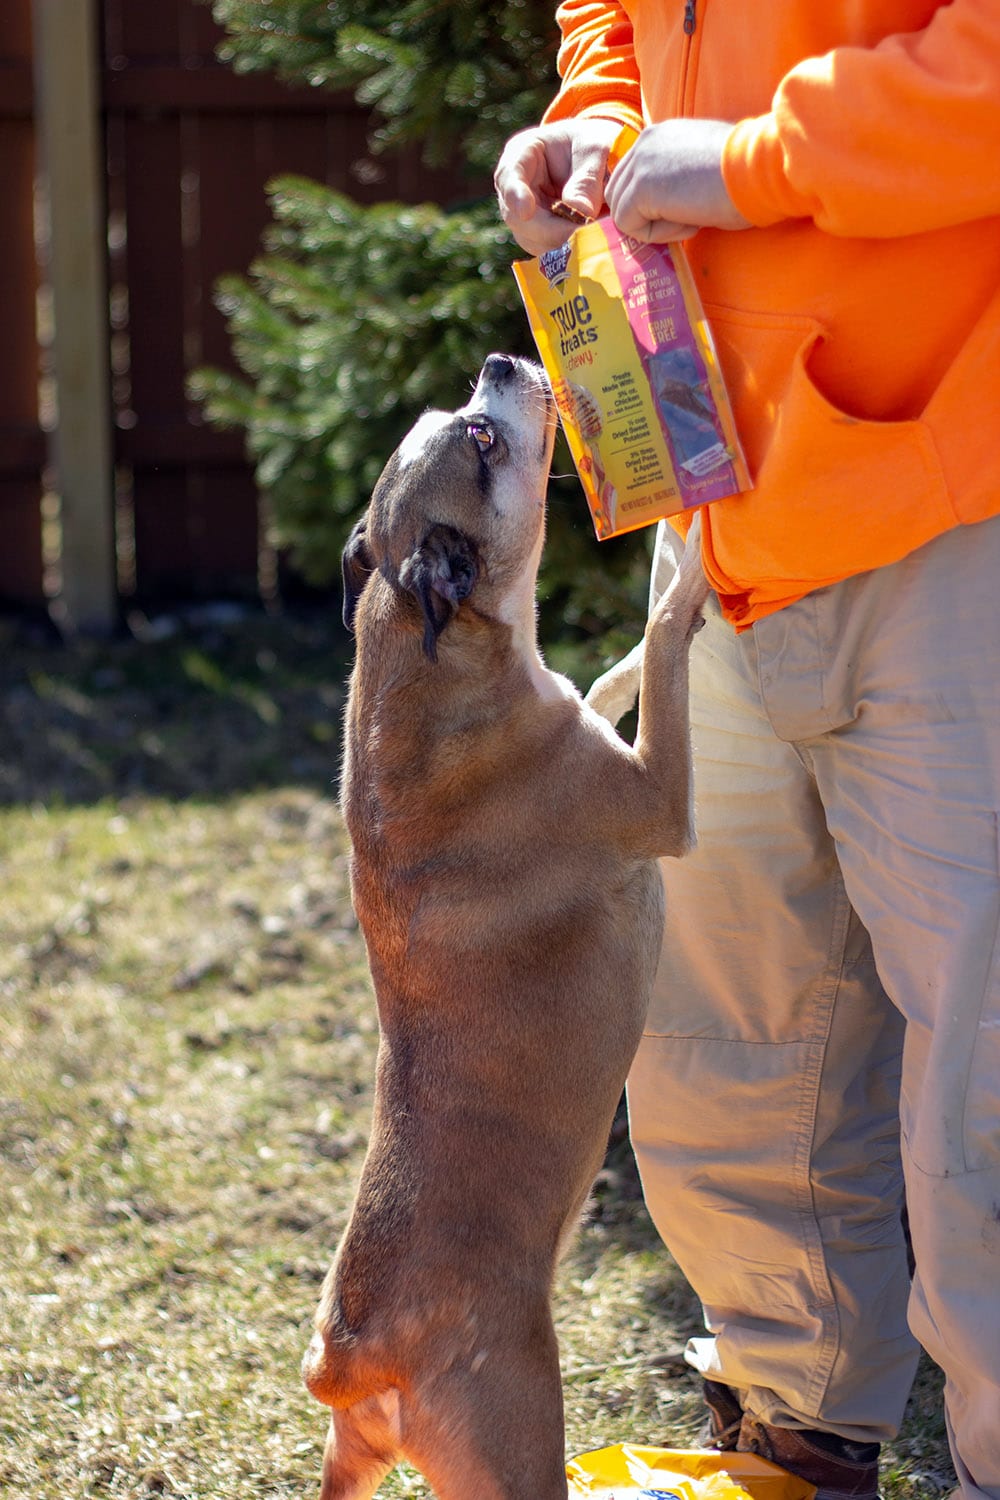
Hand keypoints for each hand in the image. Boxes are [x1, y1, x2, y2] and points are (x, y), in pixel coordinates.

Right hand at [494, 118, 622, 254]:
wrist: (600, 158)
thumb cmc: (593, 144)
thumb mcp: (595, 150)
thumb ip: (587, 178)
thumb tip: (580, 212)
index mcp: (522, 154)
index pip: (509, 176)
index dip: (515, 195)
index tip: (525, 211)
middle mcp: (515, 187)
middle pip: (518, 217)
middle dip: (548, 228)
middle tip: (580, 232)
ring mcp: (524, 215)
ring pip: (531, 239)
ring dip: (559, 242)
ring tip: (590, 234)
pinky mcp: (539, 234)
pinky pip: (546, 249)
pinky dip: (565, 250)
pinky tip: (587, 242)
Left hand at [605, 119, 751, 241]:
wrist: (759, 170)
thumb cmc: (744, 173)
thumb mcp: (699, 167)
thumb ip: (673, 176)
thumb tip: (661, 204)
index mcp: (659, 134)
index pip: (630, 178)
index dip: (650, 204)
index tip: (686, 206)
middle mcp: (644, 142)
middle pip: (617, 195)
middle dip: (645, 216)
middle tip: (687, 217)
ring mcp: (640, 163)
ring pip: (621, 212)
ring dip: (653, 226)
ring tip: (690, 218)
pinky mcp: (641, 188)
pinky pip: (629, 226)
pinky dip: (657, 235)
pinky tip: (688, 222)